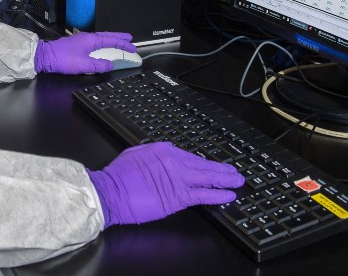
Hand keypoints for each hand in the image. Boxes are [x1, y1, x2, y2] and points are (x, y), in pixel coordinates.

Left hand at [34, 31, 134, 73]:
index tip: (133, 47)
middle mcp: (87, 37)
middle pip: (108, 36)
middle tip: (130, 39)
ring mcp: (81, 40)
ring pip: (101, 38)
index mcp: (91, 40)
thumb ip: (99, 65)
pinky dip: (103, 43)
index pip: (112, 41)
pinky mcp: (77, 44)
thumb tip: (110, 65)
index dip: (124, 44)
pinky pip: (95, 42)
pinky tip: (103, 47)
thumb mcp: (84, 65)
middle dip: (119, 38)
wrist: (45, 57)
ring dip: (111, 40)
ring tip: (119, 42)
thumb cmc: (63, 59)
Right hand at [87, 142, 243, 226]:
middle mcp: (174, 162)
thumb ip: (152, 153)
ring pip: (208, 177)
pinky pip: (204, 194)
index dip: (203, 163)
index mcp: (163, 150)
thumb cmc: (117, 176)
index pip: (190, 157)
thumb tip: (164, 153)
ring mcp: (178, 179)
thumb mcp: (135, 154)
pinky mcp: (179, 196)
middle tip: (234, 171)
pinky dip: (218, 195)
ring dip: (225, 179)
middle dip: (221, 169)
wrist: (109, 192)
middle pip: (203, 165)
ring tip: (237, 181)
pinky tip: (228, 195)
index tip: (211, 166)